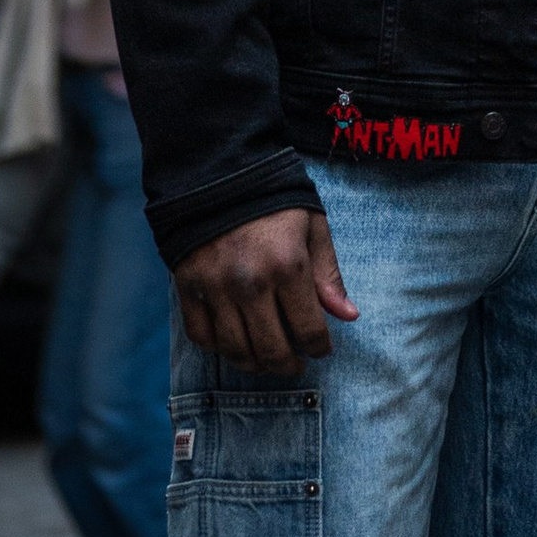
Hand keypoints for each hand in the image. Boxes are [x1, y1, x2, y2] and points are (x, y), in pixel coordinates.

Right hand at [172, 206, 356, 378]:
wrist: (219, 170)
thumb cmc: (274, 198)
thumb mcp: (312, 226)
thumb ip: (328, 274)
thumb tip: (348, 316)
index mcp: (288, 266)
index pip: (309, 331)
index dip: (320, 348)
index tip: (321, 349)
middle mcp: (251, 283)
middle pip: (272, 350)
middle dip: (289, 366)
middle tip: (295, 365)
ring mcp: (216, 288)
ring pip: (236, 350)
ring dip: (255, 364)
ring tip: (266, 361)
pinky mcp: (188, 286)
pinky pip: (201, 335)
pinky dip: (218, 348)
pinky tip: (234, 343)